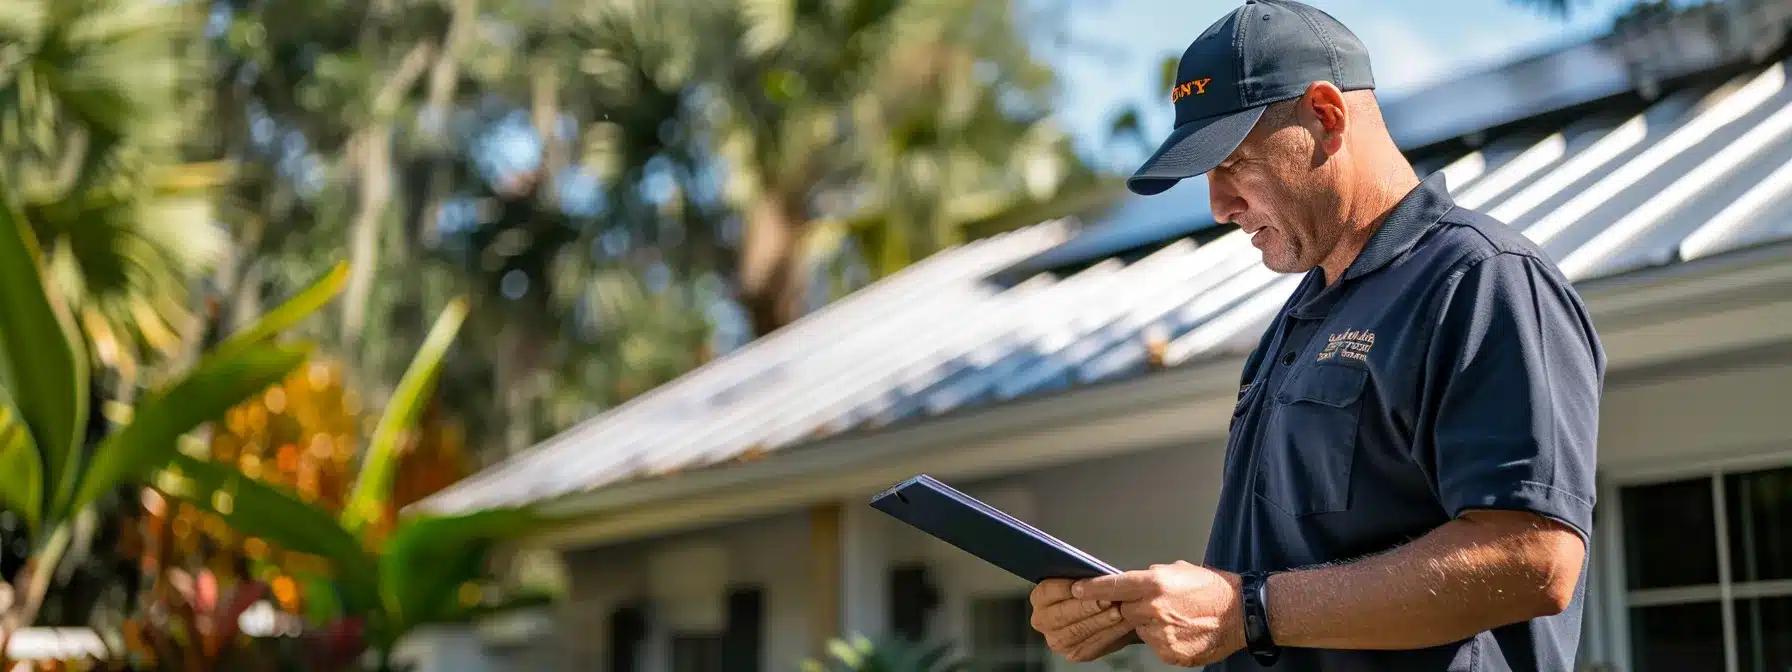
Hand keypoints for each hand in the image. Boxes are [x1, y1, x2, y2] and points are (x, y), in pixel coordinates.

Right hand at [1028, 578, 1140, 662]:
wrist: (1114, 610)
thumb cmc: (1095, 589)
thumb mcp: (1088, 577)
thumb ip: (1083, 577)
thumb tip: (1088, 576)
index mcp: (1040, 597)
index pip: (1047, 592)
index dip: (1065, 588)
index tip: (1086, 584)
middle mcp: (1042, 620)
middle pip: (1061, 614)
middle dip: (1085, 607)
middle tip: (1107, 599)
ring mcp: (1057, 639)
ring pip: (1076, 631)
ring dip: (1099, 621)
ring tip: (1118, 612)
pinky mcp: (1074, 653)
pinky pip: (1091, 645)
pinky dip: (1109, 634)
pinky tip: (1121, 624)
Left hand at [1071, 561, 1245, 667]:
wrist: (1241, 613)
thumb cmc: (1212, 588)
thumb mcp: (1179, 571)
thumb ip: (1151, 577)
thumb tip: (1130, 583)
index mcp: (1155, 583)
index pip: (1113, 586)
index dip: (1091, 588)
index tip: (1077, 589)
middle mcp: (1155, 609)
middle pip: (1124, 611)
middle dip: (1133, 608)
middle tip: (1154, 604)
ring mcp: (1162, 634)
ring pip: (1140, 630)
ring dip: (1150, 625)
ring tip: (1176, 617)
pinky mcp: (1170, 653)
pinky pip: (1154, 646)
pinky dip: (1163, 639)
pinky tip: (1182, 630)